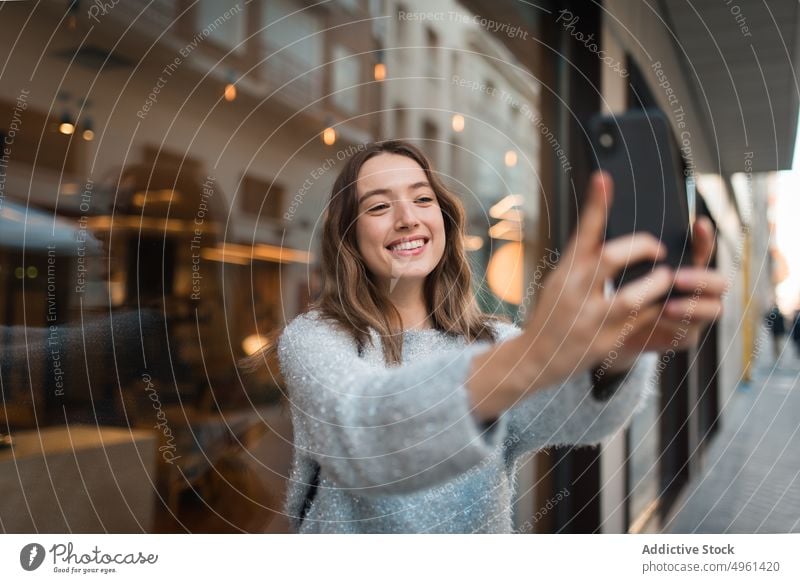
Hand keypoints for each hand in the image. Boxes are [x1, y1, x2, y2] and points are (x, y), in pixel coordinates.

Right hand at [519, 171, 673, 386]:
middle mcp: (575, 291)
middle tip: (658, 249)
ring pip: (632, 297)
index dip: (595, 204)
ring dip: (656, 283)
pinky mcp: (605, 342)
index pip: (583, 231)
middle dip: (641, 248)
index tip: (604, 178)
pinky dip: (658, 312)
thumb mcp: (561, 277)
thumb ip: (583, 253)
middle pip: (609, 258)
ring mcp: (590, 318)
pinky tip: (666, 306)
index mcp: (566, 270)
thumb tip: (600, 217)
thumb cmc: (554, 311)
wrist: (536, 357)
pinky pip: (641, 324)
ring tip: (664, 277)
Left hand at [606, 215, 726, 369]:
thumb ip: (637, 252)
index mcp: (689, 266)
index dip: (705, 237)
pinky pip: (691, 332)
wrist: (618, 328)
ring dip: (691, 307)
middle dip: (701, 279)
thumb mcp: (629, 269)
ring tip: (666, 306)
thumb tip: (630, 230)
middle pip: (719, 282)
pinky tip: (658, 321)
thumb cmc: (627, 290)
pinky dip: (676, 327)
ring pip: (714, 309)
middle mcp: (699, 289)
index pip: (704, 248)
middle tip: (676, 278)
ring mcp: (697, 313)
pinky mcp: (687, 335)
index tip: (698, 224)